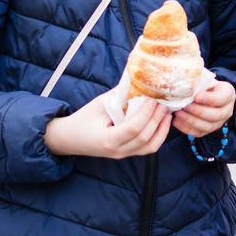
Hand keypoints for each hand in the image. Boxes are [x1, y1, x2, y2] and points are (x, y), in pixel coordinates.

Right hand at [44, 90, 170, 158]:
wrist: (69, 139)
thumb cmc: (82, 119)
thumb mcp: (99, 104)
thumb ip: (120, 95)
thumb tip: (139, 80)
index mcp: (107, 139)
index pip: (133, 129)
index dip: (146, 114)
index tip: (153, 100)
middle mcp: (117, 151)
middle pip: (144, 139)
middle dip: (157, 120)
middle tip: (163, 103)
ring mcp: (122, 154)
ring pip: (149, 147)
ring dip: (161, 130)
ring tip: (166, 113)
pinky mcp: (126, 153)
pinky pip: (146, 148)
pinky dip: (157, 136)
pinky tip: (161, 122)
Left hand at [172, 79, 235, 136]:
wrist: (207, 95)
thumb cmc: (206, 86)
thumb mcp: (206, 80)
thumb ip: (200, 82)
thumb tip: (186, 82)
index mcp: (228, 94)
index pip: (222, 98)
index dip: (209, 99)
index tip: (196, 97)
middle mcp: (227, 111)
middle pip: (215, 115)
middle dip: (198, 111)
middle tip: (185, 106)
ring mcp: (219, 123)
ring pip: (207, 126)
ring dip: (191, 120)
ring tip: (178, 113)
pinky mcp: (209, 131)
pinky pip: (198, 133)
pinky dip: (186, 128)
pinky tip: (176, 121)